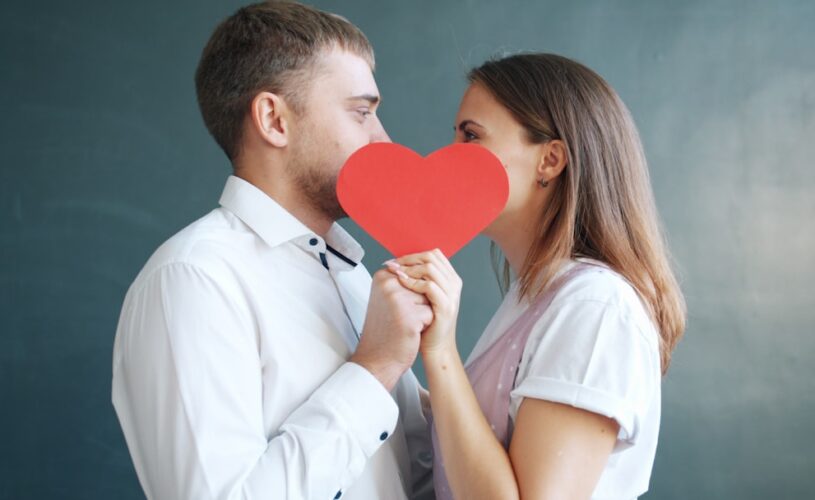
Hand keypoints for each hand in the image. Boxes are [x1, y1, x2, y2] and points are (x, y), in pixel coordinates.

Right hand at [351, 269, 432, 390]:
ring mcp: (398, 299)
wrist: (377, 358)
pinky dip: (424, 325)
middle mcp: (388, 284)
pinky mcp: (409, 316)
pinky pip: (430, 314)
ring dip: (422, 313)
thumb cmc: (385, 329)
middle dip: (418, 303)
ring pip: (428, 299)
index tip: (396, 306)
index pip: (415, 275)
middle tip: (399, 317)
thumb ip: (403, 281)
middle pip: (423, 286)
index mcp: (382, 276)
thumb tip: (425, 270)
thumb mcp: (388, 297)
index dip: (412, 294)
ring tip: (403, 324)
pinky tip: (408, 332)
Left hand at [385, 249, 461, 356]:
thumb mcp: (423, 297)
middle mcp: (454, 284)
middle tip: (393, 265)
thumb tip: (397, 263)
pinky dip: (412, 283)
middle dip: (409, 259)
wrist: (435, 348)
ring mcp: (452, 295)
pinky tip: (401, 285)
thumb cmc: (426, 323)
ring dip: (409, 269)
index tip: (396, 261)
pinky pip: (429, 286)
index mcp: (450, 279)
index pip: (434, 255)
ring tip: (395, 273)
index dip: (413, 255)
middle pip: (432, 258)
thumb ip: (418, 280)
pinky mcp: (445, 307)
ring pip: (430, 268)